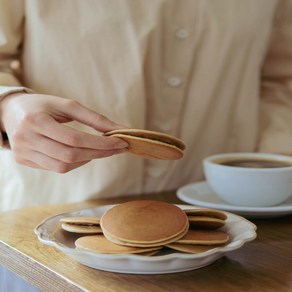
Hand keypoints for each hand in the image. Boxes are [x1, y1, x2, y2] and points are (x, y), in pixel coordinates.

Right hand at [0, 93, 128, 171]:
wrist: (9, 111)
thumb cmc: (42, 105)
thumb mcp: (66, 105)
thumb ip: (93, 117)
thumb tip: (122, 128)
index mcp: (36, 120)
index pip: (74, 139)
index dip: (100, 144)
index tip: (121, 142)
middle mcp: (26, 139)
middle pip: (70, 155)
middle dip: (99, 153)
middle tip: (118, 148)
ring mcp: (23, 153)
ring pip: (63, 166)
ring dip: (87, 159)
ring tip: (100, 150)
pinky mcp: (24, 161)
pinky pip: (55, 168)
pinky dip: (74, 162)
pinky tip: (82, 153)